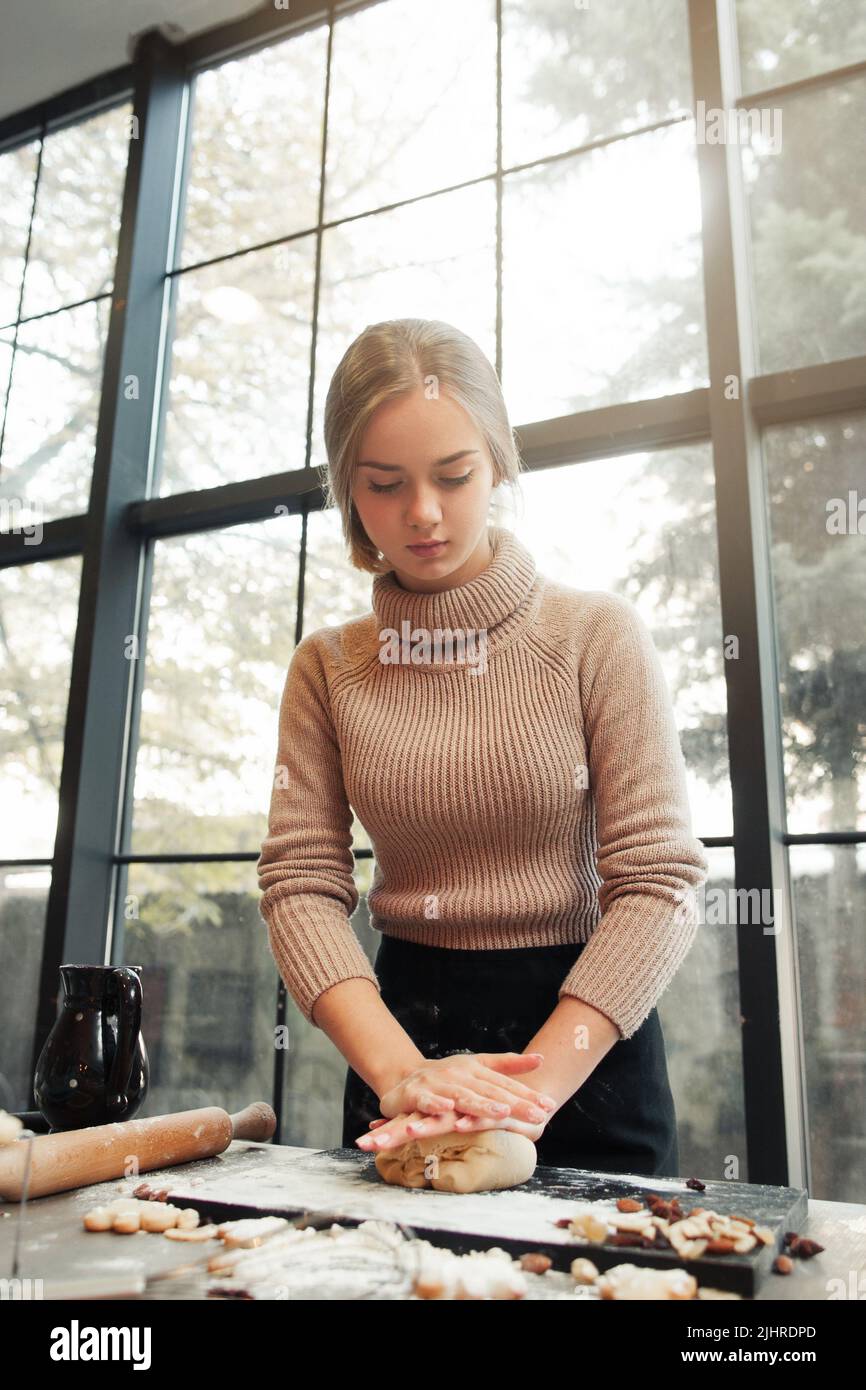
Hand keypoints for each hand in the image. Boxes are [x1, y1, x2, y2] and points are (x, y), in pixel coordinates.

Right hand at [355, 1051, 556, 1150]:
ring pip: (462, 1096)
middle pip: (489, 1091)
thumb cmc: (448, 1076)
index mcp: (475, 1069)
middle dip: (514, 1103)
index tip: (549, 1106)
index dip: (527, 1096)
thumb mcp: (478, 1067)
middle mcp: (458, 1074)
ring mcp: (437, 1083)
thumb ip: (508, 1064)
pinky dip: (435, 1104)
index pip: (505, 1084)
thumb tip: (542, 1058)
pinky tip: (447, 1109)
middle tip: (537, 1115)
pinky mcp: (415, 1094)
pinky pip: (426, 1100)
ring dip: (480, 1104)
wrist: (404, 1078)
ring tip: (502, 1112)